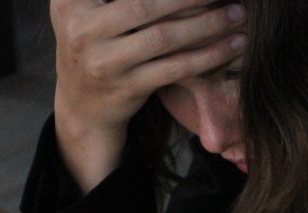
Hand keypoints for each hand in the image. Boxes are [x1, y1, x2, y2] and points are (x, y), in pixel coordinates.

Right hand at [50, 0, 245, 191]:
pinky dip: (206, 56)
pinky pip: (174, 69)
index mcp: (69, 1)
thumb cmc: (94, 46)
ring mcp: (103, 62)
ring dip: (208, 25)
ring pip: (164, 38)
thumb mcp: (81, 9)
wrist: (81, 107)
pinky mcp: (126, 89)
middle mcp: (81, 29)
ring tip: (238, 15)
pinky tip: (230, 47)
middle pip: (147, 5)